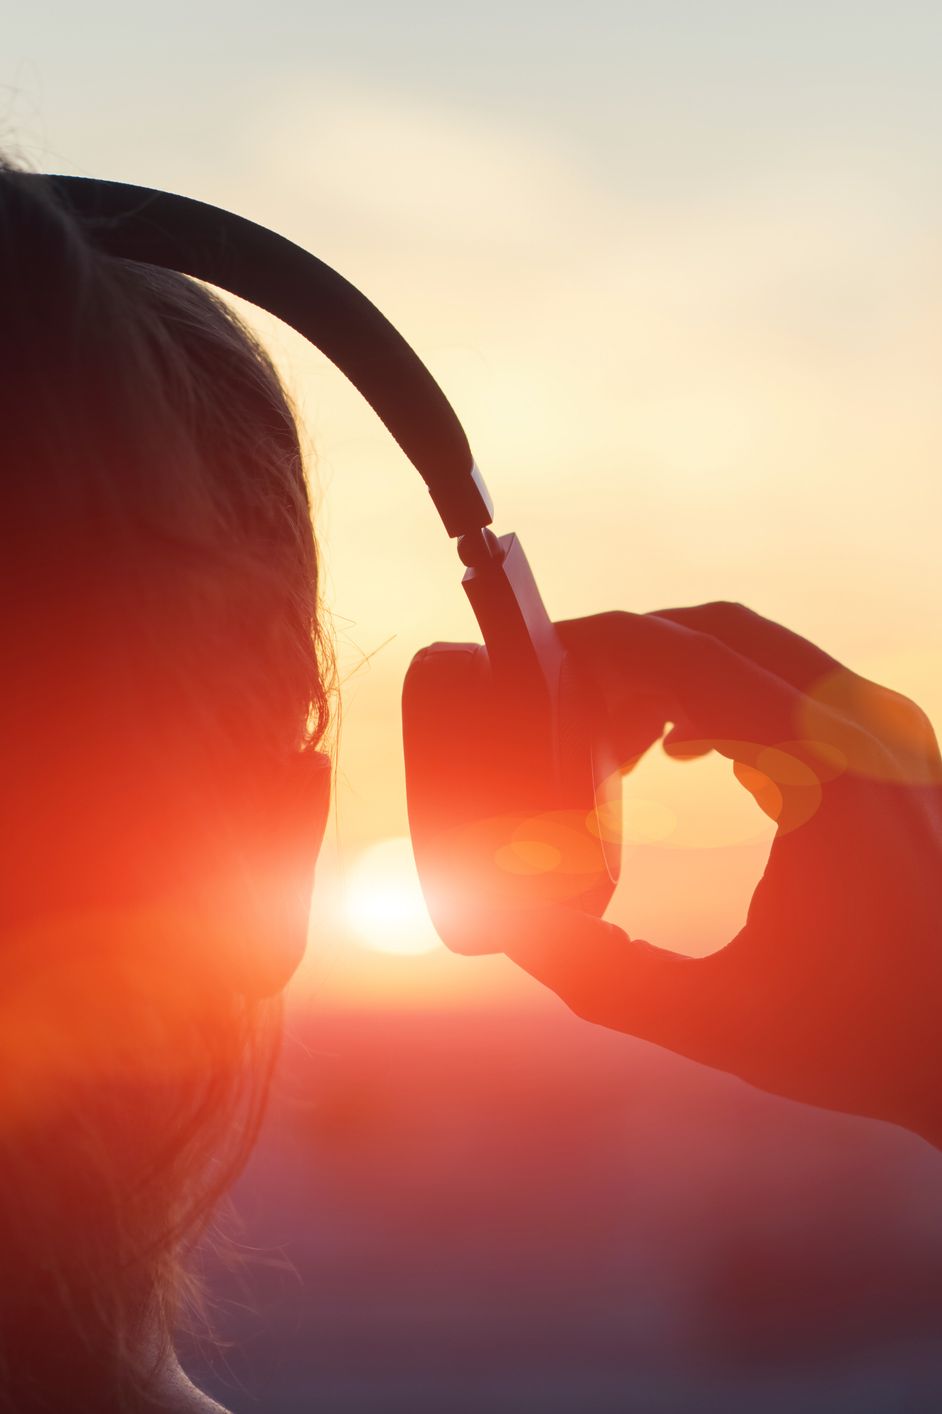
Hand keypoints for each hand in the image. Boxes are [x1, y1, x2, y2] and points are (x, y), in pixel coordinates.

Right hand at [499, 603, 941, 1147]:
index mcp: (821, 772)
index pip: (688, 655)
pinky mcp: (897, 755)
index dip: (601, 646)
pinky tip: (680, 750)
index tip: (537, 662)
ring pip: (760, 651)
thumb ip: (597, 976)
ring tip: (612, 738)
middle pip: (720, 632)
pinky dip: (724, 695)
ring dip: (675, 671)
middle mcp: (863, 731)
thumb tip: (510, 927)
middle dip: (629, 652)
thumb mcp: (715, 1019)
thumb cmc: (866, 1039)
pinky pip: (795, 685)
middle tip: (559, 703)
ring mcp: (888, 736)